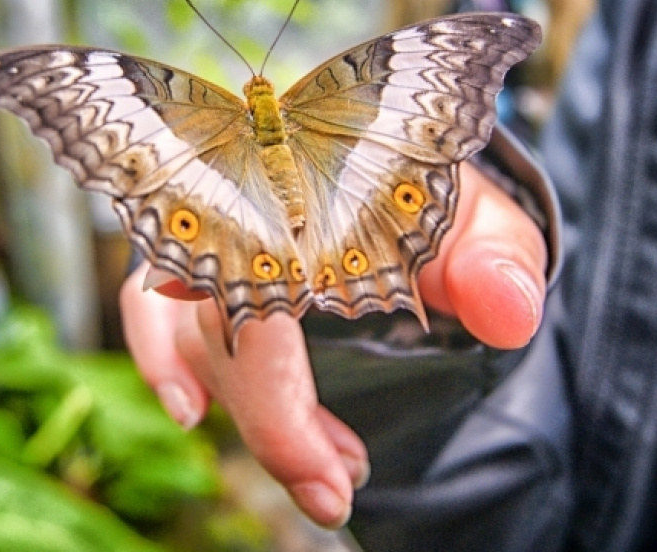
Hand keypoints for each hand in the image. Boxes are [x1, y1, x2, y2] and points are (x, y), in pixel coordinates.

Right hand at [119, 162, 547, 527]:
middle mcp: (239, 203)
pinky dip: (161, 359)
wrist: (394, 164)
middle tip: (333, 491)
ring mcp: (206, 228)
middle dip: (270, 426)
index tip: (334, 475)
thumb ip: (497, 259)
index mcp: (310, 189)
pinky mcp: (192, 255)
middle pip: (219, 329)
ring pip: (187, 330)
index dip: (281, 401)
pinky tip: (190, 411)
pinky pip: (150, 306)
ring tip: (315, 470)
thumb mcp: (480, 221)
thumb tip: (507, 313)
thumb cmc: (429, 197)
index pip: (269, 300)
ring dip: (242, 410)